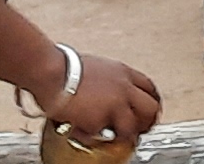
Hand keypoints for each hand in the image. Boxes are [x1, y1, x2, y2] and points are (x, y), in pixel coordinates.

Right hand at [37, 50, 162, 145]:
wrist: (52, 73)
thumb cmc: (65, 67)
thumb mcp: (97, 67)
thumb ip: (108, 80)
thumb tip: (107, 91)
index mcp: (123, 72)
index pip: (149, 87)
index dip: (151, 101)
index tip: (149, 110)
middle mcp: (124, 88)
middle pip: (151, 108)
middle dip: (147, 121)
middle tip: (140, 129)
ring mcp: (115, 104)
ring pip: (134, 126)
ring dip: (127, 133)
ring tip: (117, 137)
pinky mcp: (101, 120)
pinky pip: (104, 134)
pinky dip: (96, 135)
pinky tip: (87, 132)